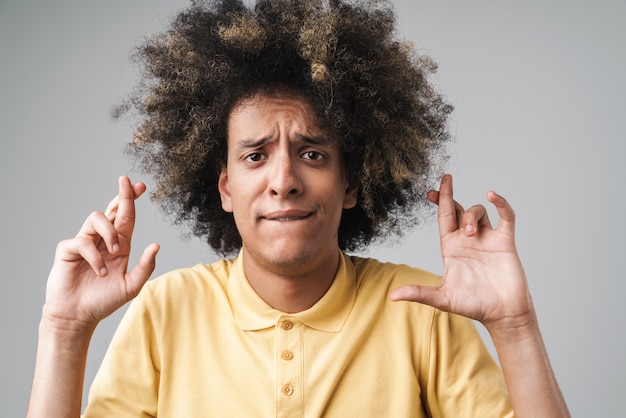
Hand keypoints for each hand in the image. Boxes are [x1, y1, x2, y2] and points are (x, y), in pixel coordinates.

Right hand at [43, 176, 158, 330]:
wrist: (78, 317)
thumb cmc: (103, 302)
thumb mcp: (131, 286)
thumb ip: (145, 267)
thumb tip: (157, 245)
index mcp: (119, 245)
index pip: (127, 217)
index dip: (132, 200)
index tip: (141, 185)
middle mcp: (102, 240)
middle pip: (111, 209)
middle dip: (122, 195)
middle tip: (128, 183)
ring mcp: (84, 243)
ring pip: (97, 218)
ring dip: (110, 233)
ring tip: (116, 254)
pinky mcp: (68, 250)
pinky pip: (83, 241)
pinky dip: (95, 257)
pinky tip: (100, 272)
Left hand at [391, 174, 532, 329]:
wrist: (502, 315)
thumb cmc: (473, 305)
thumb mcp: (442, 298)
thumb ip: (418, 293)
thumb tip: (393, 296)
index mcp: (451, 248)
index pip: (443, 218)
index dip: (438, 201)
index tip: (430, 190)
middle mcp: (468, 240)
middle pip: (458, 209)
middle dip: (450, 196)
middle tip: (445, 181)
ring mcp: (487, 239)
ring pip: (478, 212)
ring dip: (471, 216)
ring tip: (468, 233)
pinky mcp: (505, 242)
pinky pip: (506, 217)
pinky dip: (501, 204)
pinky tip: (492, 196)